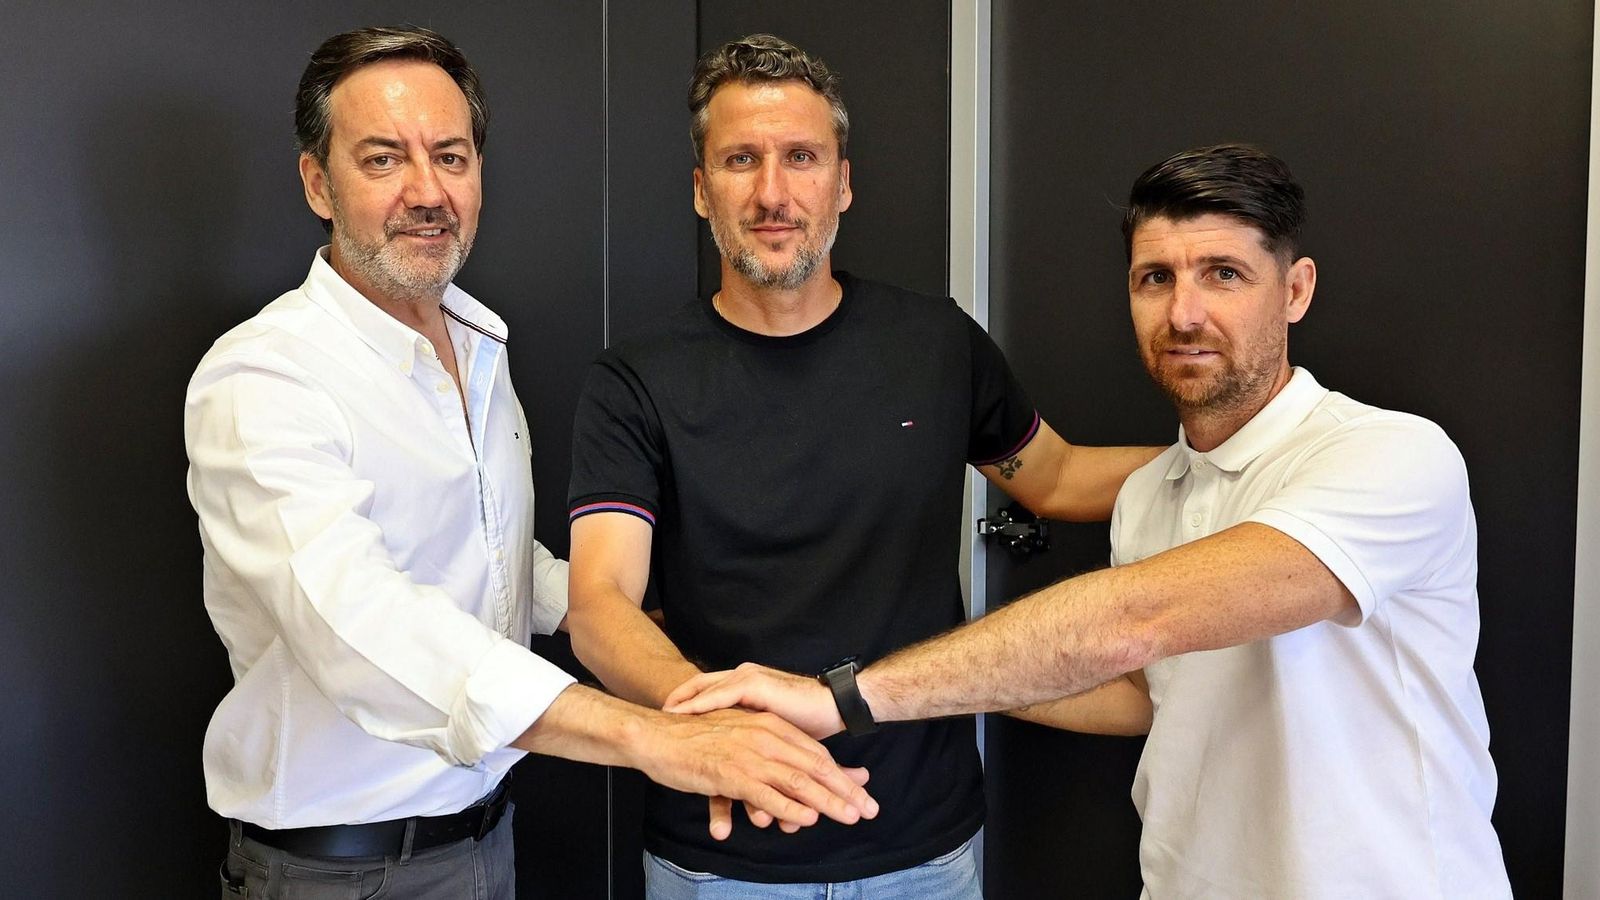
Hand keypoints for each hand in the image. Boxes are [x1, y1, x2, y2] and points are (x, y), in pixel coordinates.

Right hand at [630, 707, 875, 839]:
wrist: (658, 733)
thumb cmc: (698, 737)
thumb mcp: (741, 736)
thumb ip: (770, 750)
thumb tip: (795, 768)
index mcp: (770, 726)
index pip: (815, 753)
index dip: (841, 775)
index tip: (863, 790)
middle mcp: (766, 737)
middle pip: (815, 767)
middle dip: (845, 791)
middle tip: (869, 809)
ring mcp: (749, 755)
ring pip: (798, 781)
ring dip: (827, 802)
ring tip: (849, 817)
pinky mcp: (731, 773)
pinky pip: (766, 794)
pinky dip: (789, 807)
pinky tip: (806, 818)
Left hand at [664, 663, 844, 739]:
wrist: (836, 706)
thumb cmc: (809, 721)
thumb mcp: (773, 730)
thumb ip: (754, 740)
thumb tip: (740, 760)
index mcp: (749, 685)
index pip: (711, 690)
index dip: (689, 701)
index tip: (668, 715)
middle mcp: (745, 677)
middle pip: (701, 686)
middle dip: (678, 698)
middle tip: (656, 712)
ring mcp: (749, 678)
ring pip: (706, 688)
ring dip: (684, 700)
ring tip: (664, 713)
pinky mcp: (756, 685)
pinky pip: (719, 694)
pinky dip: (699, 702)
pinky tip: (683, 711)